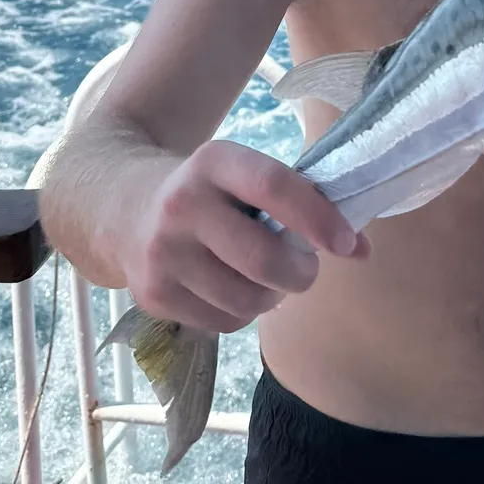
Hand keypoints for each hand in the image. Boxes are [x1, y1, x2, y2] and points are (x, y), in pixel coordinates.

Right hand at [122, 140, 368, 332]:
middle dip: (301, 273)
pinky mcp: (152, 295)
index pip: (273, 186)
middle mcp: (181, 205)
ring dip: (273, 297)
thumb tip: (363, 250)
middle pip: (263, 259)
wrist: (121, 208)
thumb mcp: (243, 177)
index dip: (318, 218)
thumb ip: (302, 203)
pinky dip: (243, 313)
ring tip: (264, 279)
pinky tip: (231, 288)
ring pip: (247, 300)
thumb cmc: (210, 194)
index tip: (348, 243)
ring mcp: (162, 254)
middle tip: (306, 269)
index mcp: (213, 162)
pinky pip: (225, 322)